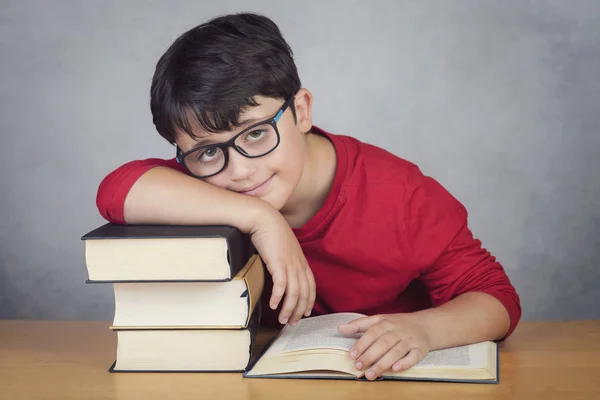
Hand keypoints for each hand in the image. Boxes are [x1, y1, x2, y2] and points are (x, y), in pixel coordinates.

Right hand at [249, 207, 315, 325]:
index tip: (304, 314)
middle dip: (299, 311)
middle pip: (305, 294)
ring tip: (282, 319)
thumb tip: (280, 272)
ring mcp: (290, 264)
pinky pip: (281, 286)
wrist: (264, 218)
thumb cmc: (271, 232)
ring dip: (288, 309)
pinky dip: (278, 298)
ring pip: (294, 293)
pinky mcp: (278, 263)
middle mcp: (299, 264)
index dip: (309, 302)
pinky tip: (272, 305)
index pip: (311, 287)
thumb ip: (285, 261)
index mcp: (302, 261)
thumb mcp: (283, 248)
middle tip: (291, 323)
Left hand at [338, 314, 431, 379]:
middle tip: (358, 367)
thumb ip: (359, 324)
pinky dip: (405, 363)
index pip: (372, 333)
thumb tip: (339, 328)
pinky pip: (413, 357)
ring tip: (370, 375)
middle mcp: (397, 331)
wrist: (426, 325)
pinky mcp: (420, 349)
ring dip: (382, 364)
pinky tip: (395, 369)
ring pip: (395, 352)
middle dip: (369, 356)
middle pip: (382, 344)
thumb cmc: (397, 324)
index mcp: (386, 323)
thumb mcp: (379, 319)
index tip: (352, 355)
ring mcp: (409, 340)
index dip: (361, 344)